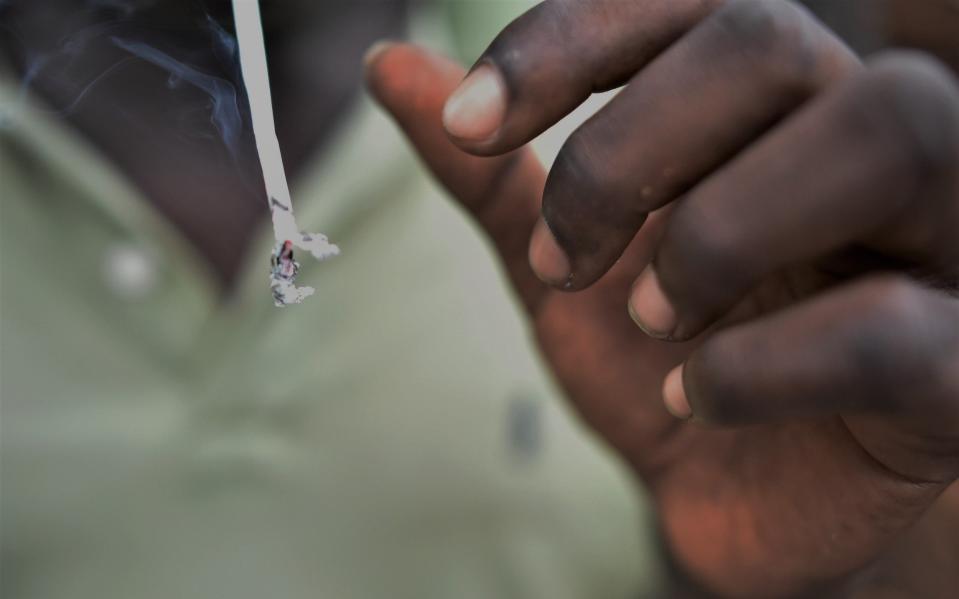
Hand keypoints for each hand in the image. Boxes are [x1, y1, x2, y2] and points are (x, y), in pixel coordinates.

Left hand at [365, 1, 958, 595]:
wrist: (732, 493)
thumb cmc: (659, 359)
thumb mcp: (558, 263)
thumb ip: (488, 172)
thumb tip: (386, 66)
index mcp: (767, 106)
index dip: (566, 39)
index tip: (465, 124)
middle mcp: (866, 142)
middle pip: (772, 43)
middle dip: (627, 153)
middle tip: (560, 261)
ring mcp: (938, 245)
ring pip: (886, 133)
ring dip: (718, 233)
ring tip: (649, 320)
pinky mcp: (956, 369)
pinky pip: (896, 327)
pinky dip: (760, 366)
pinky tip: (698, 401)